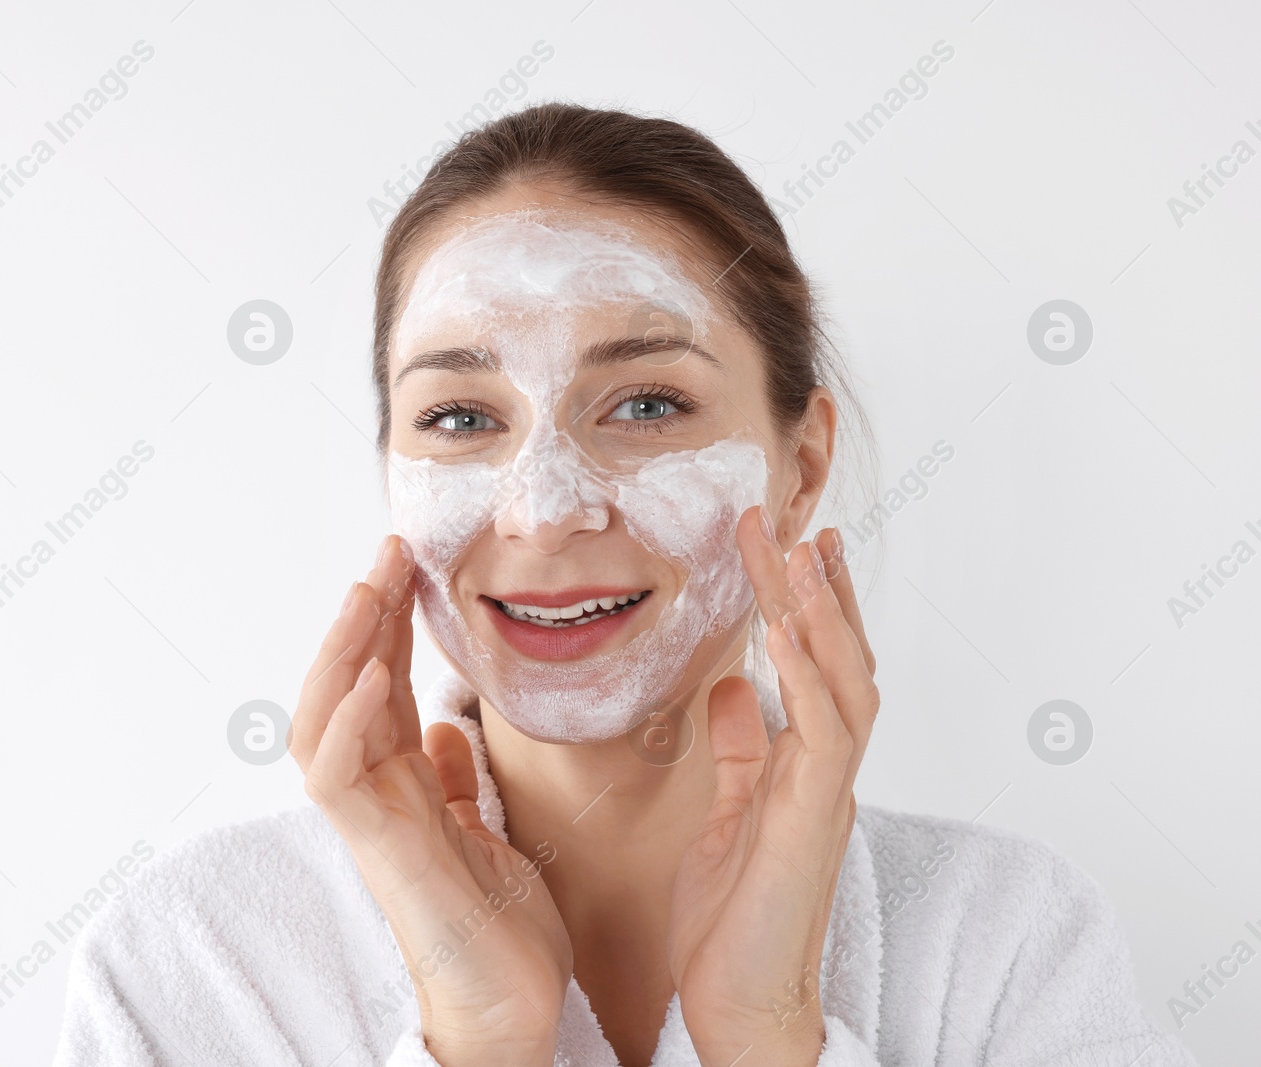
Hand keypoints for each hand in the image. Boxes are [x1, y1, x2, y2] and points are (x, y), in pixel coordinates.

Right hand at [290, 534, 572, 1066]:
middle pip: (346, 686)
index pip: (380, 685)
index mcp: (402, 785)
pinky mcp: (379, 850)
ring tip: (368, 590)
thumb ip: (453, 781)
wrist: (511, 1008)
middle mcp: (377, 794)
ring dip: (344, 650)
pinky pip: (337, 778)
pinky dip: (348, 722)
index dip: (387, 622)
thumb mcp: (486, 831)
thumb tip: (439, 727)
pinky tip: (373, 676)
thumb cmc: (501, 931)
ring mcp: (371, 821)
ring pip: (324, 719)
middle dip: (362, 615)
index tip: (406, 563)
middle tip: (387, 551)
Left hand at [667, 509, 878, 1065]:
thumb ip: (738, 752)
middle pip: (839, 660)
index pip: (817, 668)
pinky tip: (788, 627)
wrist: (740, 1006)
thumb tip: (734, 690)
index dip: (809, 606)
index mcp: (804, 768)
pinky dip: (810, 673)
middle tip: (799, 524)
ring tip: (799, 551)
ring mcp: (826, 794)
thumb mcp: (725, 815)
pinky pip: (821, 731)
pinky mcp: (812, 819)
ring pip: (844, 683)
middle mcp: (825, 773)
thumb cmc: (732, 922)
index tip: (793, 546)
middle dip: (818, 591)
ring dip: (821, 613)